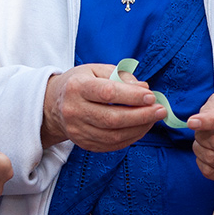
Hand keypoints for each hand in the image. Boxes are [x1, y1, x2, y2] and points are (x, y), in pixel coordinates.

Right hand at [42, 63, 164, 151]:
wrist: (53, 104)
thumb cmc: (80, 82)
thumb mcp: (96, 70)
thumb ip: (121, 76)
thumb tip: (144, 88)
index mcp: (77, 87)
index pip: (107, 93)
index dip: (131, 96)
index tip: (151, 96)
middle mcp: (74, 110)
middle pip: (112, 118)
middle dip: (141, 115)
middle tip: (160, 110)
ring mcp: (77, 130)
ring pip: (114, 135)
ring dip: (139, 128)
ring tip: (154, 119)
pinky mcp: (83, 143)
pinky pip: (111, 145)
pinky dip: (130, 138)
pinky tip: (141, 128)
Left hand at [187, 94, 213, 183]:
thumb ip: (211, 107)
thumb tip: (198, 121)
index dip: (210, 121)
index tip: (191, 122)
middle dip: (201, 135)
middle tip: (199, 131)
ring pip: (213, 159)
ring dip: (199, 149)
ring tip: (201, 141)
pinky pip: (213, 173)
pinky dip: (201, 163)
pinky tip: (204, 153)